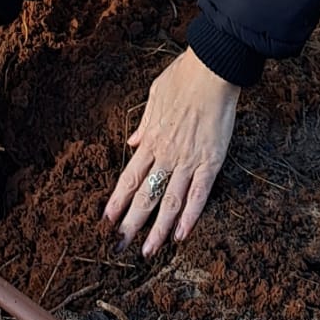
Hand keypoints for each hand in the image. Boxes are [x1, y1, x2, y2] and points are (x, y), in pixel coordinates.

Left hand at [104, 48, 239, 256]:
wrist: (213, 67)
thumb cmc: (184, 76)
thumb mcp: (155, 96)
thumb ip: (145, 123)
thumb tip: (133, 142)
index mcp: (152, 138)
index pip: (130, 177)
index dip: (117, 200)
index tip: (106, 220)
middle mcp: (166, 154)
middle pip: (145, 195)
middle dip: (130, 223)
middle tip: (119, 247)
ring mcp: (189, 160)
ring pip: (169, 201)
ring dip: (157, 229)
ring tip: (147, 251)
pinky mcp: (211, 161)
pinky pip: (199, 194)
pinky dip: (190, 216)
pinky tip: (181, 236)